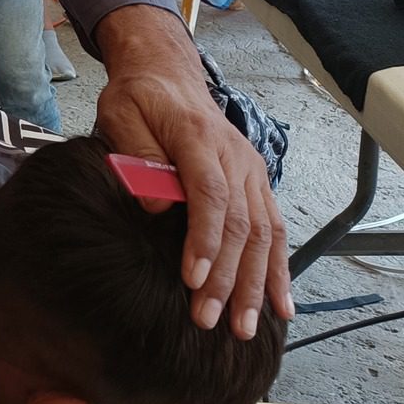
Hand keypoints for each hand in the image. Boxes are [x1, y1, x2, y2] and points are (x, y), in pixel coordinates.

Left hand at [93, 7, 291, 337]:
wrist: (168, 75)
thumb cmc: (140, 99)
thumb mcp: (122, 114)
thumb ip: (138, 156)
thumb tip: (156, 208)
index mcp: (199, 138)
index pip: (209, 194)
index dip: (203, 239)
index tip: (191, 279)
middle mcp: (235, 157)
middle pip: (239, 223)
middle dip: (227, 277)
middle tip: (209, 320)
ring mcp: (251, 172)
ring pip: (263, 233)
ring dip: (256, 284)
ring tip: (245, 327)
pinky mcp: (257, 183)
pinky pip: (274, 230)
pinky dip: (279, 269)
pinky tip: (281, 305)